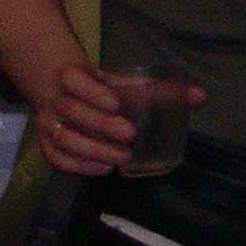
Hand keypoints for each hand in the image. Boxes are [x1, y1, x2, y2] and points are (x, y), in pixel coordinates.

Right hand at [33, 64, 207, 176]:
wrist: (63, 93)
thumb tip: (200, 97)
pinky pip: (55, 158)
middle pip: (71, 111)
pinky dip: (78, 166)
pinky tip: (104, 168)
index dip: (92, 91)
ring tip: (122, 158)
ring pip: (62, 138)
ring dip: (93, 150)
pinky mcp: (46, 144)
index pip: (73, 79)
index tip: (116, 103)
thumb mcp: (125, 83)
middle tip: (130, 135)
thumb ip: (161, 90)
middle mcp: (54, 100)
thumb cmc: (102, 89)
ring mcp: (47, 123)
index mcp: (72, 77)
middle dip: (100, 124)